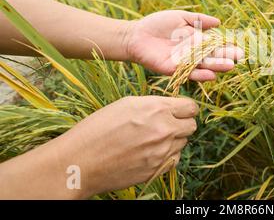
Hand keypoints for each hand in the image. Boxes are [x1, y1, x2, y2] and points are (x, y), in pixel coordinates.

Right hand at [0, 96, 197, 198]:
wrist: (81, 161)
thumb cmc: (98, 128)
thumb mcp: (126, 104)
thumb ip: (154, 105)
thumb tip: (171, 108)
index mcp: (157, 109)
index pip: (191, 107)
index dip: (185, 108)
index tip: (180, 110)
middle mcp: (164, 130)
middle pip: (191, 126)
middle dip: (182, 123)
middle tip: (167, 124)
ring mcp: (162, 152)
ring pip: (182, 143)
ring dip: (173, 140)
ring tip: (150, 139)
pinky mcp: (158, 170)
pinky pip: (173, 159)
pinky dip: (166, 155)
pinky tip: (148, 152)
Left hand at [124, 10, 242, 80]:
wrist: (136, 35)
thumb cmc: (157, 24)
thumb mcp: (180, 17)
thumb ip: (198, 19)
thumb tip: (219, 22)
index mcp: (196, 40)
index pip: (215, 45)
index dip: (226, 47)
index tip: (239, 48)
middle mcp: (193, 53)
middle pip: (212, 56)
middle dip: (225, 57)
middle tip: (239, 57)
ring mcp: (184, 63)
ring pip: (203, 66)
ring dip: (216, 67)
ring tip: (229, 66)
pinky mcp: (173, 70)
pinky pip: (188, 73)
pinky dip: (200, 74)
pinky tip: (211, 74)